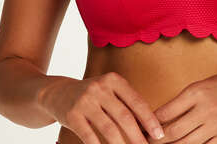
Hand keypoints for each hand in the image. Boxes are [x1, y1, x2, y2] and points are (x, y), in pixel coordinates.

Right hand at [38, 72, 164, 143]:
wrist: (57, 92)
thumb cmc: (92, 95)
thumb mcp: (109, 90)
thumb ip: (126, 102)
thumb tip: (149, 125)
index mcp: (113, 80)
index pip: (136, 101)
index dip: (149, 119)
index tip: (159, 134)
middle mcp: (100, 87)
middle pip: (124, 116)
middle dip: (138, 136)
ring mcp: (85, 101)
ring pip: (109, 128)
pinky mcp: (72, 115)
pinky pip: (89, 136)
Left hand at [146, 69, 216, 143]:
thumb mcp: (197, 86)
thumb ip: (180, 102)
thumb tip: (157, 119)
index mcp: (196, 92)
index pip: (167, 112)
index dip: (151, 123)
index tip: (141, 127)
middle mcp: (206, 109)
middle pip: (174, 132)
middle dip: (156, 140)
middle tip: (144, 142)